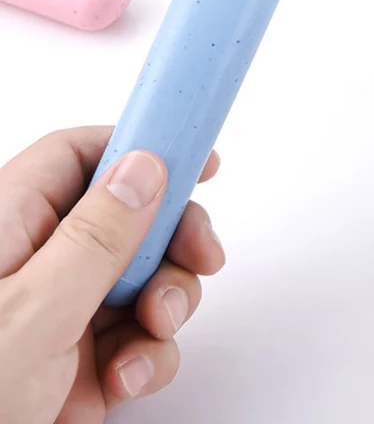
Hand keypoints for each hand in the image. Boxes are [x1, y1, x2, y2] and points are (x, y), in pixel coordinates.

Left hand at [0, 128, 225, 423]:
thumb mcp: (29, 315)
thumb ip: (93, 239)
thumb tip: (144, 167)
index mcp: (7, 228)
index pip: (79, 156)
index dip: (139, 146)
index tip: (197, 156)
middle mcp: (38, 263)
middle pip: (129, 216)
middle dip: (174, 238)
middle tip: (203, 255)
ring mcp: (63, 313)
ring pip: (145, 277)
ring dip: (167, 303)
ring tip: (153, 330)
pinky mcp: (83, 361)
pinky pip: (141, 336)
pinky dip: (150, 355)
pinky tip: (127, 378)